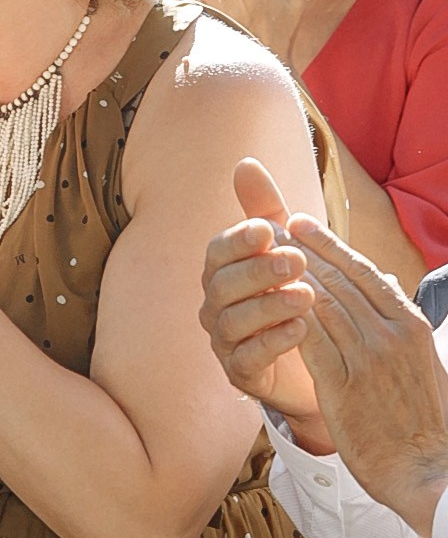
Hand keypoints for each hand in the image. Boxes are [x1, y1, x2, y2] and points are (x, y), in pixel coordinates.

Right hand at [198, 157, 325, 434]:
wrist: (322, 359)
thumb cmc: (296, 296)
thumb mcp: (288, 249)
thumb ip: (266, 209)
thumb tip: (245, 163)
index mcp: (223, 273)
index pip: (218, 251)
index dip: (239, 240)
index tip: (268, 230)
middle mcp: (216, 306)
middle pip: (221, 285)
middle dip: (258, 271)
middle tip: (297, 261)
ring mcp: (225, 342)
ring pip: (231, 322)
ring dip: (267, 306)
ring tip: (306, 296)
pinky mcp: (241, 374)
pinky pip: (245, 359)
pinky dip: (271, 343)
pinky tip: (300, 329)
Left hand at [288, 215, 447, 532]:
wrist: (429, 470)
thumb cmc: (422, 421)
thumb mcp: (420, 362)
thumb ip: (399, 323)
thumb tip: (386, 283)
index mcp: (409, 324)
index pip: (363, 271)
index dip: (327, 244)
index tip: (299, 223)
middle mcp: (391, 333)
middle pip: (337, 279)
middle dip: (298, 250)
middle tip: (267, 226)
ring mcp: (369, 358)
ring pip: (321, 303)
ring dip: (286, 278)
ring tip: (259, 257)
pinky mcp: (345, 385)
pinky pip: (310, 340)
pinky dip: (288, 317)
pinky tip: (265, 302)